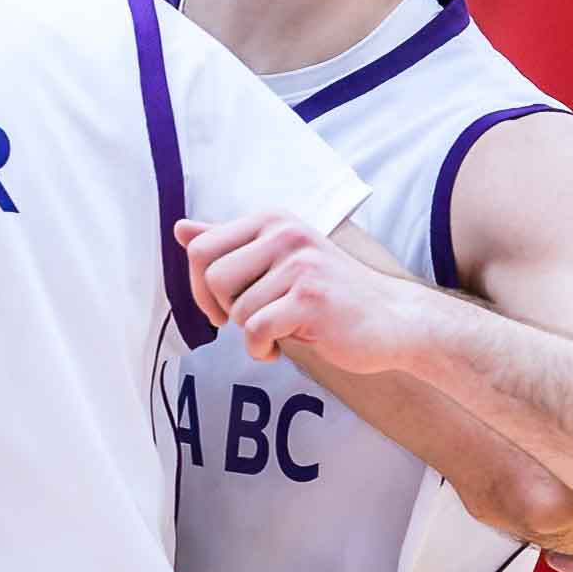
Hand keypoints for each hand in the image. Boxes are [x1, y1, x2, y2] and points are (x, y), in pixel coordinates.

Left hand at [178, 213, 425, 381]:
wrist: (391, 318)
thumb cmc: (330, 292)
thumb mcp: (278, 258)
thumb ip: (230, 244)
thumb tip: (181, 229)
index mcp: (272, 220)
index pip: (202, 249)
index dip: (201, 287)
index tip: (223, 306)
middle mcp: (285, 234)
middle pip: (213, 278)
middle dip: (224, 311)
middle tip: (254, 320)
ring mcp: (300, 265)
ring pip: (236, 311)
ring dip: (252, 334)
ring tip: (282, 330)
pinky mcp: (310, 299)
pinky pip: (256, 332)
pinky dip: (262, 351)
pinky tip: (282, 347)